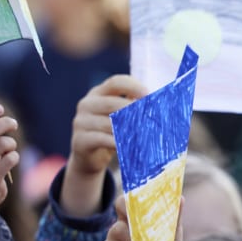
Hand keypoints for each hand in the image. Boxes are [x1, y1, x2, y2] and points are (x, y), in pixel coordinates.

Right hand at [62, 75, 147, 216]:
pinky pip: (102, 140)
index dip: (133, 86)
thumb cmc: (110, 133)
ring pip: (109, 124)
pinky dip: (118, 143)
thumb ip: (132, 108)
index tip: (149, 95)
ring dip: (129, 130)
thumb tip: (161, 104)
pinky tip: (130, 147)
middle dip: (134, 111)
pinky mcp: (79, 140)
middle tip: (151, 119)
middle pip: (113, 103)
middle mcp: (86, 104)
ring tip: (145, 135)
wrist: (88, 158)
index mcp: (97, 93)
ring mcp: (80, 122)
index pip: (115, 82)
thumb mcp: (118, 117)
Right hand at [99, 194, 182, 240]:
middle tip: (137, 214)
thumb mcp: (173, 237)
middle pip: (120, 205)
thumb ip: (174, 218)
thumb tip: (180, 198)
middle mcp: (125, 223)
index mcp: (139, 216)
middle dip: (127, 207)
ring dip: (130, 238)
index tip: (143, 194)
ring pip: (116, 229)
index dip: (135, 193)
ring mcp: (116, 239)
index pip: (133, 197)